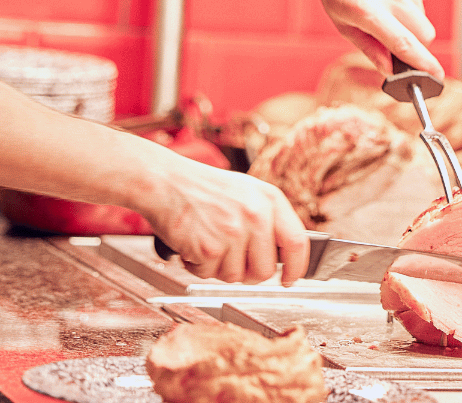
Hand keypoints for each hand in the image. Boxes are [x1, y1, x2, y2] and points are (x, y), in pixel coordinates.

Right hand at [136, 156, 309, 285]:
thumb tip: (283, 254)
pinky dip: (199, 267)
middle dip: (249, 273)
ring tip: (209, 243)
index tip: (291, 278)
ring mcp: (233, 232)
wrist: (164, 182)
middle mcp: (255, 215)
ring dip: (220, 269)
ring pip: (237, 277)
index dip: (297, 267)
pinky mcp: (209, 248)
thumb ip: (268, 218)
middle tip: (232, 259)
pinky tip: (194, 245)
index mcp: (269, 199)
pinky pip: (210, 276)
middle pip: (266, 270)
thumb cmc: (201, 187)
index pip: (297, 242)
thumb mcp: (246, 191)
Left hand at [306, 0, 441, 78]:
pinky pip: (420, 0)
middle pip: (425, 35)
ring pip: (422, 19)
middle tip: (395, 43)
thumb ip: (369, 48)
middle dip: (417, 46)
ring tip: (382, 6)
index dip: (424, 65)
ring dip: (409, 23)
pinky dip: (408, 4)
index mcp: (370, 12)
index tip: (437, 78)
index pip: (405, 44)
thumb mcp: (342, 22)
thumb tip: (391, 70)